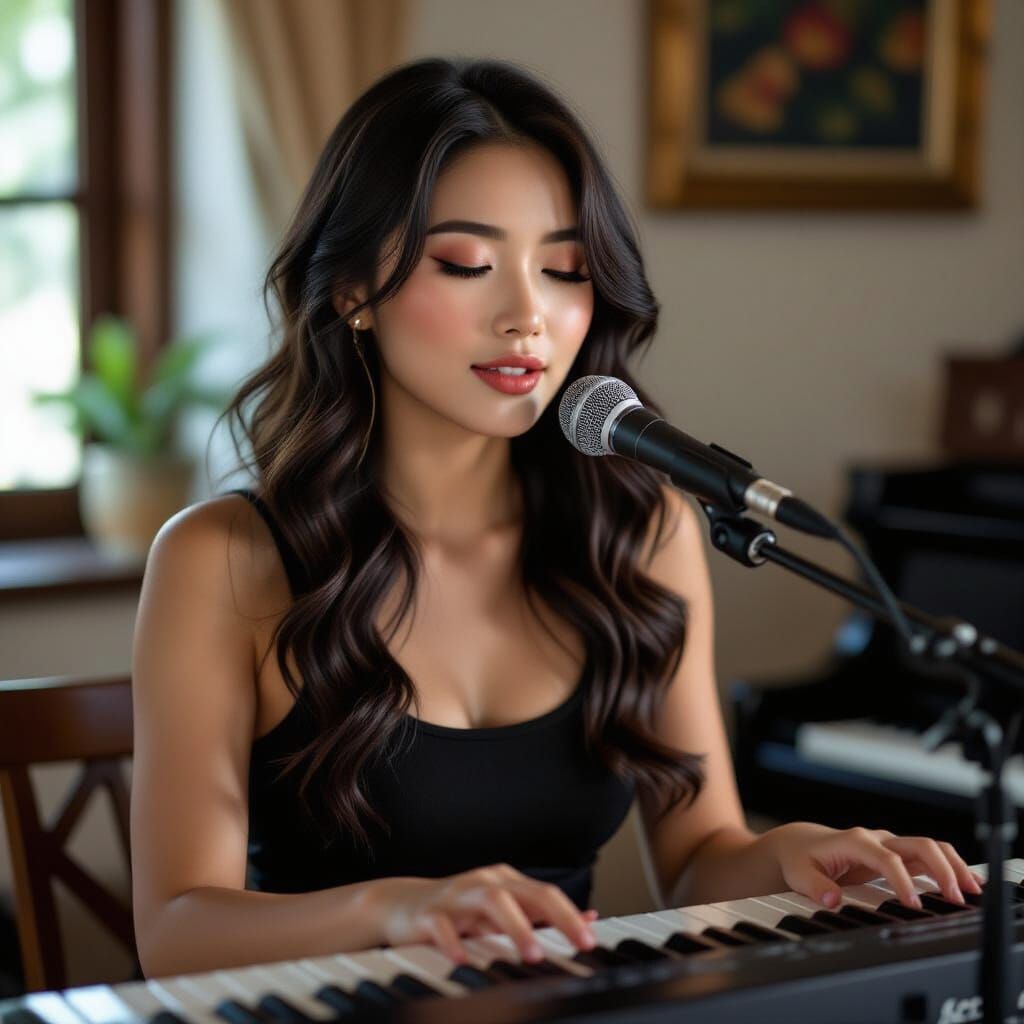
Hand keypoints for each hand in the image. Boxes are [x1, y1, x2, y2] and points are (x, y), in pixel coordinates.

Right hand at [369, 863, 598, 963]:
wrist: (403, 906)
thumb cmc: (460, 912)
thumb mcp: (504, 913)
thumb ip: (543, 917)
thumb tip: (589, 919)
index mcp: (505, 882)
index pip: (545, 893)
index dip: (570, 915)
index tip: (590, 941)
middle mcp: (485, 882)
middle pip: (526, 892)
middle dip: (555, 916)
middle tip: (576, 944)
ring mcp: (457, 895)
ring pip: (491, 899)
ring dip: (516, 926)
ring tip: (533, 953)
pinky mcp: (429, 913)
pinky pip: (442, 924)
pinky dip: (455, 941)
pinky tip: (464, 959)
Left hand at [763, 822, 983, 908]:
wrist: (800, 845)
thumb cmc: (801, 858)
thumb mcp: (799, 873)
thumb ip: (815, 886)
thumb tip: (833, 898)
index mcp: (854, 841)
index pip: (887, 858)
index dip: (903, 880)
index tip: (914, 904)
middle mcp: (876, 840)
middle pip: (918, 845)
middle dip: (941, 868)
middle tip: (956, 897)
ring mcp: (889, 845)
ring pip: (929, 848)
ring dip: (952, 866)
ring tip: (972, 890)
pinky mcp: (895, 855)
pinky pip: (927, 856)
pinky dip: (948, 867)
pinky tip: (965, 883)